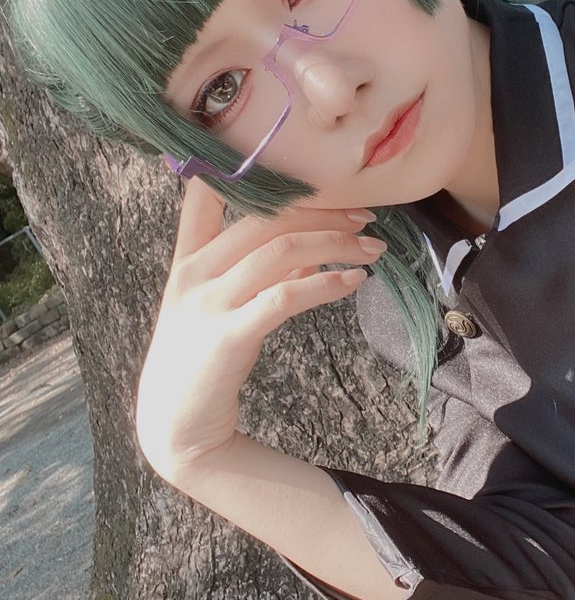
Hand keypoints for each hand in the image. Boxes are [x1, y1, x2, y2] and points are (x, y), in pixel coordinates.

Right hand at [135, 180, 385, 484]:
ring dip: (335, 243)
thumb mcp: (221, 310)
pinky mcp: (228, 336)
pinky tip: (353, 281)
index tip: (306, 168)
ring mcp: (208, 303)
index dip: (248, 170)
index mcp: (188, 262)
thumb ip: (258, 276)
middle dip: (323, 211)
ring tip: (373, 248)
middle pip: (266, 218)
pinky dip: (326, 283)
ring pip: (281, 250)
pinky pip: (285, 296)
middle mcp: (194, 274)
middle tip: (366, 215)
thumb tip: (310, 251)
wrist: (176, 430)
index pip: (205, 197)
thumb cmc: (203, 366)